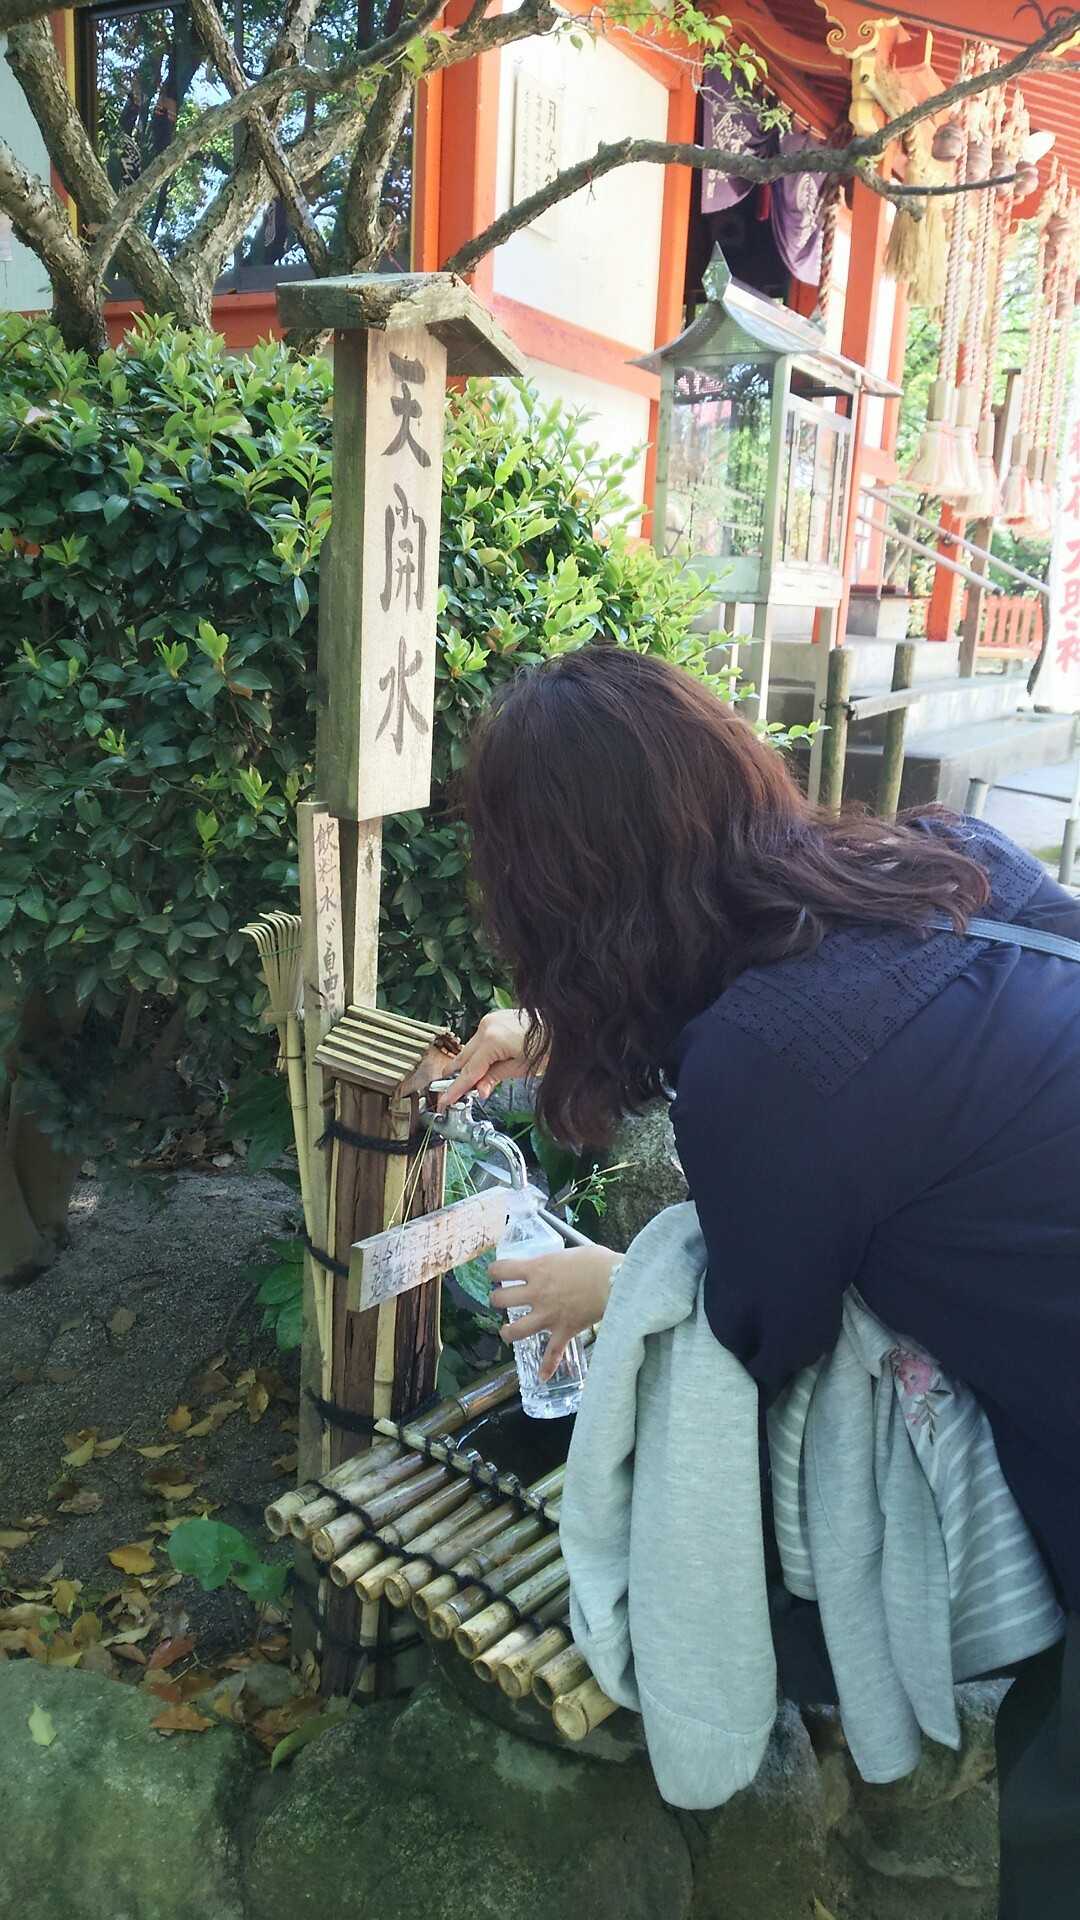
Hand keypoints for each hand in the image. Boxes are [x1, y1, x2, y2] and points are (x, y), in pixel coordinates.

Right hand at [437, 1008, 541, 1109]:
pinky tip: (482, 1068)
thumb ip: (494, 1078)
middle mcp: (486, 1027)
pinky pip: (478, 1041)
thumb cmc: (548, 1047)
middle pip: (461, 1059)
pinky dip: (477, 1055)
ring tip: (473, 1085)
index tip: (444, 1102)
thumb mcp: (520, 1069)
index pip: (468, 1071)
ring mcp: (489, 1021)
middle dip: (456, 1078)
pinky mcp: (494, 1020)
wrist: (562, 1026)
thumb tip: (479, 1090)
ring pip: (468, 1050)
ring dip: (467, 1067)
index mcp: (491, 1040)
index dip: (455, 1089)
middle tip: (452, 1097)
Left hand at [489, 1243, 620, 1380]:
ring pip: (515, 1330)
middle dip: (497, 1299)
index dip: (494, 1272)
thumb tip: (555, 1264)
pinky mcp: (564, 1331)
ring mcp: (548, 1315)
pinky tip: (542, 1377)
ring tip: (506, 1331)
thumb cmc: (597, 1263)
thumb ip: (556, 1262)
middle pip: (500, 1300)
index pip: (501, 1270)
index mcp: (537, 1269)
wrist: (616, 1282)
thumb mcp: (569, 1254)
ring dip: (507, 1332)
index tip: (495, 1274)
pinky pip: (552, 1354)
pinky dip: (547, 1367)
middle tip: (502, 1299)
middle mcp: (537, 1293)